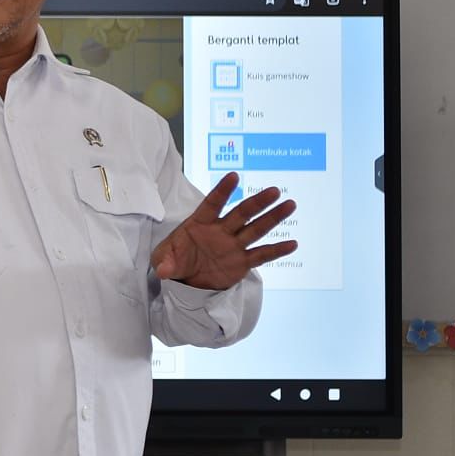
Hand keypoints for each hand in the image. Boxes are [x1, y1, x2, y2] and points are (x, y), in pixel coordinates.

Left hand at [151, 172, 297, 289]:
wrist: (186, 279)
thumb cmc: (174, 261)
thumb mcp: (163, 261)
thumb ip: (165, 263)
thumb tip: (162, 270)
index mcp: (200, 223)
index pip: (212, 204)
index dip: (222, 191)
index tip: (234, 176)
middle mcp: (220, 231)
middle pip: (241, 214)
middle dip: (257, 202)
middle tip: (274, 191)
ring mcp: (233, 245)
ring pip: (255, 229)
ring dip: (272, 218)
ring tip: (290, 205)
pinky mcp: (242, 262)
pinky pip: (261, 255)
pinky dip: (276, 250)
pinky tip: (292, 244)